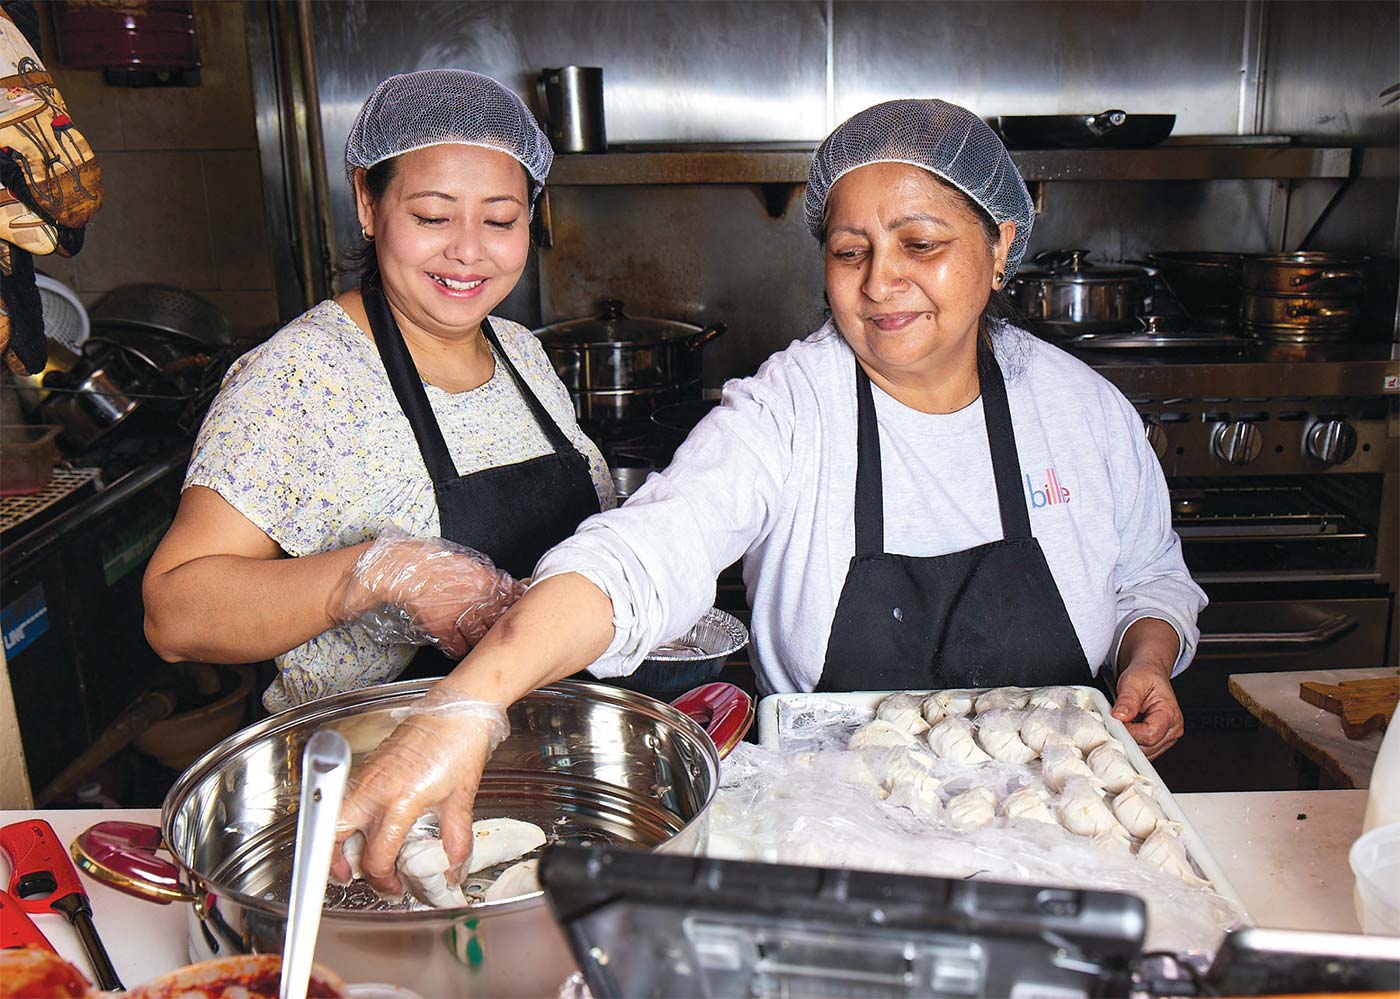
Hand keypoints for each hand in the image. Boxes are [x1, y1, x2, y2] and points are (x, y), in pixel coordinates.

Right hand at [330, 689, 508, 893]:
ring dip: (336, 839)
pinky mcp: (368, 765)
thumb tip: (454, 869)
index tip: (393, 887)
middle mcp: (375, 789)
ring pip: (333, 815)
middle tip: (349, 877)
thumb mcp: (462, 800)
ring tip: (351, 855)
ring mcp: (367, 775)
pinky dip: (347, 816)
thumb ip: (456, 841)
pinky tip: (365, 824)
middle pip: (333, 835)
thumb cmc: (460, 745)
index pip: (376, 856)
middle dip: (334, 863)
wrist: (458, 707)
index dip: (382, 880)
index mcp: (399, 802)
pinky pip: (346, 797)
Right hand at [335, 531, 524, 656]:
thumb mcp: (472, 566)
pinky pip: (459, 649)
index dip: (513, 612)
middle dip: (497, 629)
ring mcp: (462, 617)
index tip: (512, 616)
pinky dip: (458, 648)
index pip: (514, 604)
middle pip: (499, 625)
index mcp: (489, 582)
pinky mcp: (445, 629)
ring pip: (481, 640)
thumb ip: (492, 580)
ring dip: (478, 641)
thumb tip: (512, 589)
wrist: (407, 569)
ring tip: (474, 638)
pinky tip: (456, 642)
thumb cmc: (436, 564)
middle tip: (493, 631)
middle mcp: (479, 601)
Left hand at [1111, 660, 1183, 758]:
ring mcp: (1166, 738)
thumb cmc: (1145, 676)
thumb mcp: (1133, 681)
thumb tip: (1120, 716)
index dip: (1130, 731)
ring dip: (1129, 741)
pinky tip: (1126, 729)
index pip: (1149, 736)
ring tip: (1123, 723)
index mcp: (1170, 715)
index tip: (1118, 720)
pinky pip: (1142, 750)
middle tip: (1116, 721)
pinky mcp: (1158, 742)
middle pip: (1146, 748)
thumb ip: (1127, 700)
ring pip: (1143, 753)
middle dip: (1127, 737)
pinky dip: (1131, 743)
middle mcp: (1172, 730)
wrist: (1149, 674)